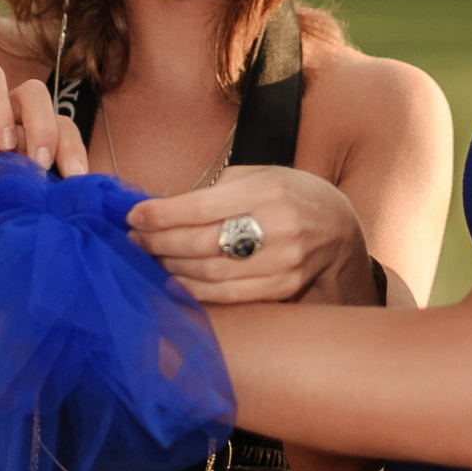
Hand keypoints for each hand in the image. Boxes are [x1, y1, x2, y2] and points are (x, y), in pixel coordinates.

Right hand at [0, 64, 89, 196]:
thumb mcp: (19, 203)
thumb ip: (42, 196)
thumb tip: (71, 203)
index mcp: (31, 134)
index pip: (62, 124)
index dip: (73, 146)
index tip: (76, 177)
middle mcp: (4, 116)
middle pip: (32, 92)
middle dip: (42, 124)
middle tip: (39, 161)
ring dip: (1, 107)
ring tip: (4, 145)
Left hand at [126, 165, 375, 305]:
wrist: (338, 227)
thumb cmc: (289, 194)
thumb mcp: (260, 175)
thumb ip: (216, 191)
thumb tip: (163, 210)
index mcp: (266, 191)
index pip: (200, 207)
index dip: (161, 215)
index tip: (133, 216)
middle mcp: (277, 227)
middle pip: (201, 243)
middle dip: (158, 243)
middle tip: (132, 241)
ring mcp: (282, 262)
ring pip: (210, 273)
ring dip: (171, 268)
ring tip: (149, 260)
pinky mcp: (283, 288)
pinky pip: (228, 295)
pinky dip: (194, 290)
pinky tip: (174, 281)